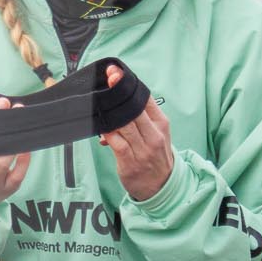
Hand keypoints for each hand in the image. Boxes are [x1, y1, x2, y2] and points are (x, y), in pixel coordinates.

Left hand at [100, 65, 173, 200]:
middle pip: (133, 109)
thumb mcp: (157, 134)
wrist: (163, 187)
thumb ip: (142, 118)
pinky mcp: (130, 161)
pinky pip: (116, 142)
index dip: (130, 85)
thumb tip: (119, 104)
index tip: (116, 73)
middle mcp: (154, 135)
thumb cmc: (156, 157)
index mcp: (161, 124)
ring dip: (109, 111)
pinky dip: (107, 132)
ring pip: (124, 124)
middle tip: (107, 78)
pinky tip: (100, 126)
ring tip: (98, 100)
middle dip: (118, 93)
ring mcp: (143, 149)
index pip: (145, 99)